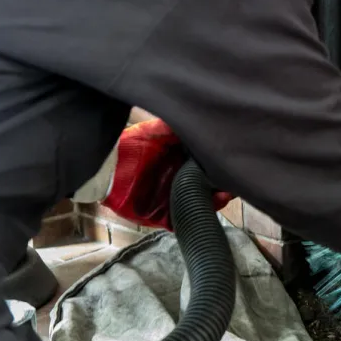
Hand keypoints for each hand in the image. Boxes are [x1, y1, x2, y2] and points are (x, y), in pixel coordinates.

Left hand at [102, 119, 232, 230]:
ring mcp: (170, 200)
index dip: (218, 165)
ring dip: (216, 200)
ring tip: (225, 193)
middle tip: (234, 181)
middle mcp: (177, 181)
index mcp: (178, 162)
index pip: (205, 165)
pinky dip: (198, 216)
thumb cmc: (131, 146)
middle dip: (222, 184)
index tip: (232, 160)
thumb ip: (176, 129)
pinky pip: (184, 220)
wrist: (106, 169)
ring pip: (200, 203)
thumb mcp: (156, 131)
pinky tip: (210, 205)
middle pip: (206, 185)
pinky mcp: (161, 217)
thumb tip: (202, 120)